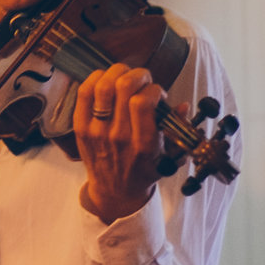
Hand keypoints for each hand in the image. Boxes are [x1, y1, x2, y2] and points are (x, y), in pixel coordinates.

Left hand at [73, 65, 164, 223]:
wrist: (115, 191)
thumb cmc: (143, 171)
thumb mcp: (169, 156)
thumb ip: (177, 130)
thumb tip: (182, 106)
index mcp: (143, 144)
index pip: (143, 103)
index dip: (153, 89)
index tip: (158, 92)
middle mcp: (119, 136)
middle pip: (123, 88)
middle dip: (138, 74)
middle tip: (144, 78)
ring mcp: (97, 131)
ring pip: (103, 87)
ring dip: (117, 72)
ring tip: (126, 74)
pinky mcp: (81, 127)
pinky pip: (84, 93)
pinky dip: (95, 78)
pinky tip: (106, 78)